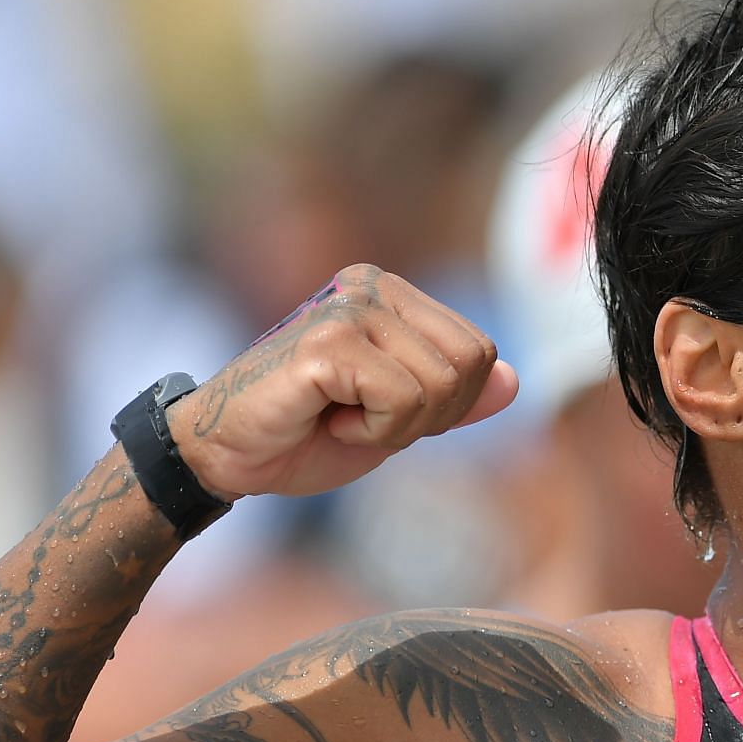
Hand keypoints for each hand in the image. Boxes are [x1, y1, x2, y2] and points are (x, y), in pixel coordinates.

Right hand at [170, 264, 517, 497]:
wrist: (227, 455)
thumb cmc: (307, 432)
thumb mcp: (398, 419)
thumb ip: (454, 398)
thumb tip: (515, 381)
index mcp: (392, 293)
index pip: (479, 351)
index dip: (449, 405)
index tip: (386, 412)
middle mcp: (371, 286)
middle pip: (469, 364)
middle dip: (430, 416)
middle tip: (366, 419)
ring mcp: (348, 309)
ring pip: (439, 385)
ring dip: (396, 427)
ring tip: (342, 418)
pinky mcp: (328, 343)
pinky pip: (400, 401)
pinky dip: (372, 432)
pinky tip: (325, 420)